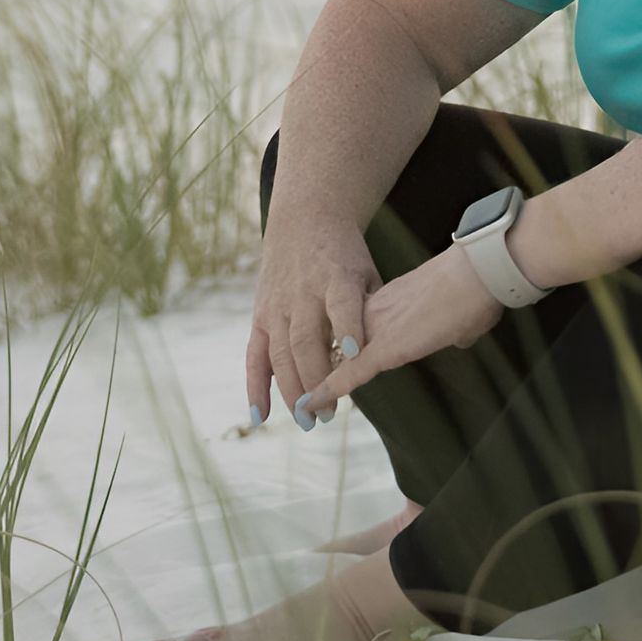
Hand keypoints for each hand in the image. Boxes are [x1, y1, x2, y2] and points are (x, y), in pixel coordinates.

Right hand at [246, 218, 380, 429]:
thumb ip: (372, 309)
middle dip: (317, 379)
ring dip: (292, 390)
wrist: (306, 221)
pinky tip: (260, 416)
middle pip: (307, 340)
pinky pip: (254, 356)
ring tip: (308, 420)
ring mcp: (278, 305)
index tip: (355, 356)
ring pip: (281, 353)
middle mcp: (303, 293)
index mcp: (336, 278)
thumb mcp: (366, 271)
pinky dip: (255, 387)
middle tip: (332, 413)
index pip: (342, 306)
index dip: (348, 330)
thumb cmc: (346, 256)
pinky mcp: (260, 315)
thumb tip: (387, 352)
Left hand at [299, 246, 505, 416]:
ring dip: (317, 383)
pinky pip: (348, 373)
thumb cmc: (479, 289)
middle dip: (319, 364)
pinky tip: (310, 404)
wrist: (478, 274)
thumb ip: (454, 327)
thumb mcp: (462, 312)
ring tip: (301, 407)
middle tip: (305, 388)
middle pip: (335, 340)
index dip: (343, 342)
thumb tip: (461, 335)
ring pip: (335, 358)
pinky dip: (327, 390)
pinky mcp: (384, 348)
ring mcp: (377, 328)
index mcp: (393, 299)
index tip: (332, 357)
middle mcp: (376, 311)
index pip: (357, 323)